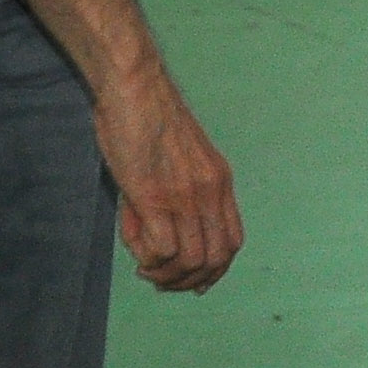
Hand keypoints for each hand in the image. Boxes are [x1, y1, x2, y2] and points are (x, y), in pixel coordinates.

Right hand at [96, 62, 245, 292]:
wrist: (134, 86)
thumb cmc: (145, 118)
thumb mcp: (176, 160)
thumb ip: (172, 198)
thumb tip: (155, 240)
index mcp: (219, 181)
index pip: (232, 241)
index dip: (215, 269)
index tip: (193, 281)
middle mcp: (210, 191)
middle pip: (216, 258)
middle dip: (191, 281)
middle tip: (162, 281)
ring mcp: (184, 196)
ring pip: (192, 260)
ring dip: (168, 275)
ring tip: (147, 270)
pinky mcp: (155, 196)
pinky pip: (165, 248)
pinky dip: (151, 260)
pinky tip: (137, 252)